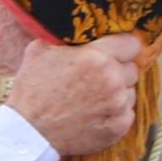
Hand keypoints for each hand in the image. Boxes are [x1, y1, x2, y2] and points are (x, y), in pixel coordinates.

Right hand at [3, 34, 142, 157]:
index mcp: (96, 57)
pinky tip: (94, 113)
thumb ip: (65, 37)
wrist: (29, 131)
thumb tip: (76, 28)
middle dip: (117, 70)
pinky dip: (115, 112)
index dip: (121, 46)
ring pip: (130, 90)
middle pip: (132, 68)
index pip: (131, 43)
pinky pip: (127, 112)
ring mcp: (118, 105)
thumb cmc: (32, 90)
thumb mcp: (39, 51)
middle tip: (96, 77)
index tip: (114, 51)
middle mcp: (112, 79)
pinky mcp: (119, 126)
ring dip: (117, 92)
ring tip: (93, 97)